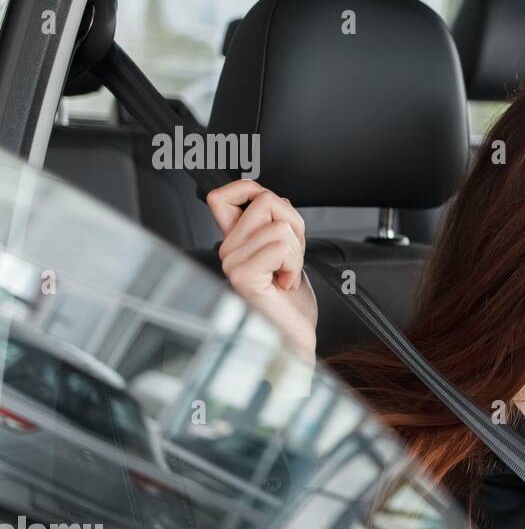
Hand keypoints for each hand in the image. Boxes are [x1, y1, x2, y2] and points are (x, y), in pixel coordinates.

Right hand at [207, 179, 317, 355]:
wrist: (294, 339)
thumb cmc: (292, 303)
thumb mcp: (287, 252)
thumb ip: (275, 223)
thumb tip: (274, 200)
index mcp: (235, 242)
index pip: (223, 195)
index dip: (251, 189)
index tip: (275, 212)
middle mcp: (227, 251)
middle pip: (265, 201)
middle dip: (293, 225)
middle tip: (290, 258)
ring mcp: (232, 264)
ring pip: (278, 226)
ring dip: (297, 251)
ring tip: (287, 274)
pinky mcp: (243, 277)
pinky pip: (280, 247)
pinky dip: (294, 264)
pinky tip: (285, 283)